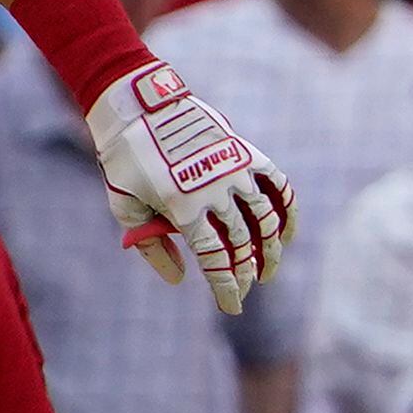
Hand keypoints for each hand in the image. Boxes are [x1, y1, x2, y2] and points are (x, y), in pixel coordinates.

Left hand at [86, 62, 296, 314]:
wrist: (139, 104)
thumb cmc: (126, 159)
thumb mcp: (124, 206)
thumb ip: (151, 246)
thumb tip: (180, 280)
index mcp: (184, 207)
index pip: (216, 260)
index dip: (227, 288)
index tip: (232, 307)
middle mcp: (215, 190)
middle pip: (242, 245)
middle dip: (245, 274)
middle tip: (244, 289)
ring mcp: (235, 170)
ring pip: (266, 221)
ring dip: (271, 251)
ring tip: (267, 271)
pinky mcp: (246, 152)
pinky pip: (279, 186)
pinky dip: (288, 212)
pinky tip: (287, 234)